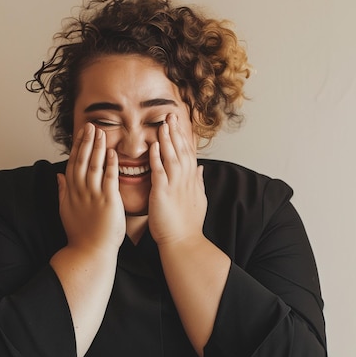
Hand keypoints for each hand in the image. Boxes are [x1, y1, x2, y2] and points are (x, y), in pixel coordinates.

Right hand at [57, 123, 125, 252]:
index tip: (82, 132)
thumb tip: (59, 176)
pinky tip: (112, 152)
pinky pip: (109, 179)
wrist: (90, 252)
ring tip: (101, 131)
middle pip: (82, 160)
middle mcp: (80, 191)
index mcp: (72, 192)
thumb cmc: (81, 234)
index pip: (74, 163)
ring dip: (97, 147)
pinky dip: (110, 164)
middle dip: (87, 141)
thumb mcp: (65, 210)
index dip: (78, 146)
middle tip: (91, 124)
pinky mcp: (108, 201)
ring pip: (94, 165)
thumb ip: (63, 191)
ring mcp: (93, 195)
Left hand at [148, 114, 206, 245]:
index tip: (179, 124)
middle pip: (181, 150)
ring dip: (167, 139)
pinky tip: (154, 145)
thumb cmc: (188, 225)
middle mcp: (185, 180)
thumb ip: (198, 181)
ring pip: (172, 157)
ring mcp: (175, 186)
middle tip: (171, 114)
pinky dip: (157, 158)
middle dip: (176, 132)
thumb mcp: (198, 199)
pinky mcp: (163, 193)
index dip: (183, 138)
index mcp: (191, 181)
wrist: (183, 242)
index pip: (188, 154)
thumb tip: (200, 168)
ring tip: (163, 123)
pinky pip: (159, 171)